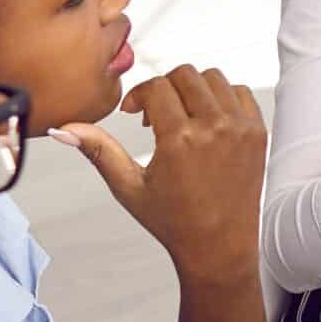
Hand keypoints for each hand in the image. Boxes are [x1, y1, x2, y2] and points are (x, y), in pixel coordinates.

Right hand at [54, 65, 266, 283]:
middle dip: (164, 88)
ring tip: (181, 118)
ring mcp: (241, 128)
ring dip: (192, 90)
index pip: (156, 87)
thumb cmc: (173, 221)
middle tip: (155, 117)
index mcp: (180, 139)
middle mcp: (215, 128)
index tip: (134, 113)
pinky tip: (206, 121)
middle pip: (185, 75)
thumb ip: (97, 150)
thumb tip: (62, 129)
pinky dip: (221, 98)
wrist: (219, 246)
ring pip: (213, 78)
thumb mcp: (128, 186)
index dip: (139, 96)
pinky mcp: (258, 132)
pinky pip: (239, 93)